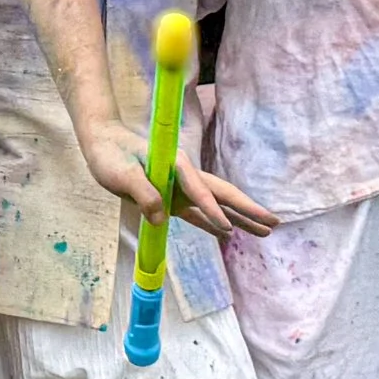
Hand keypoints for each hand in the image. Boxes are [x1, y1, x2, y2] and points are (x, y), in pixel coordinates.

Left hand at [78, 120, 278, 238]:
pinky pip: (199, 215)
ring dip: (241, 219)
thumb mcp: (121, 173)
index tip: (227, 228)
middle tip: (274, 223)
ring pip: (217, 205)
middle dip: (248, 209)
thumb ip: (143, 193)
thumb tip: (160, 217)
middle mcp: (185, 175)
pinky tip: (231, 234)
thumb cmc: (110, 155)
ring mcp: (181, 188)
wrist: (104, 144)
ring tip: (266, 232)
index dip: (212, 209)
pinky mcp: (173, 199)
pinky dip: (214, 224)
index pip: (200, 189)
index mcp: (176, 164)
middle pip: (222, 194)